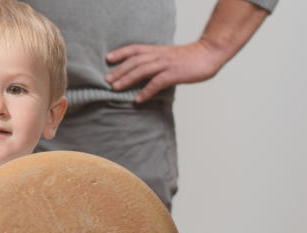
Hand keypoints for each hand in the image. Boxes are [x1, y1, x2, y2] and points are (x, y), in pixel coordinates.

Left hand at [105, 40, 225, 102]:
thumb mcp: (169, 55)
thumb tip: (143, 72)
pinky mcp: (175, 74)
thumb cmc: (190, 57)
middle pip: (134, 61)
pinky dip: (146, 91)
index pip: (135, 49)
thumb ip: (156, 61)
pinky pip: (157, 83)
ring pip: (142, 70)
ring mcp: (167, 64)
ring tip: (115, 88)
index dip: (121, 53)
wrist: (210, 53)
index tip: (108, 58)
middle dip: (119, 70)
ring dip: (127, 79)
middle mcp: (159, 55)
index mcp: (157, 50)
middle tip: (106, 80)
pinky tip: (138, 99)